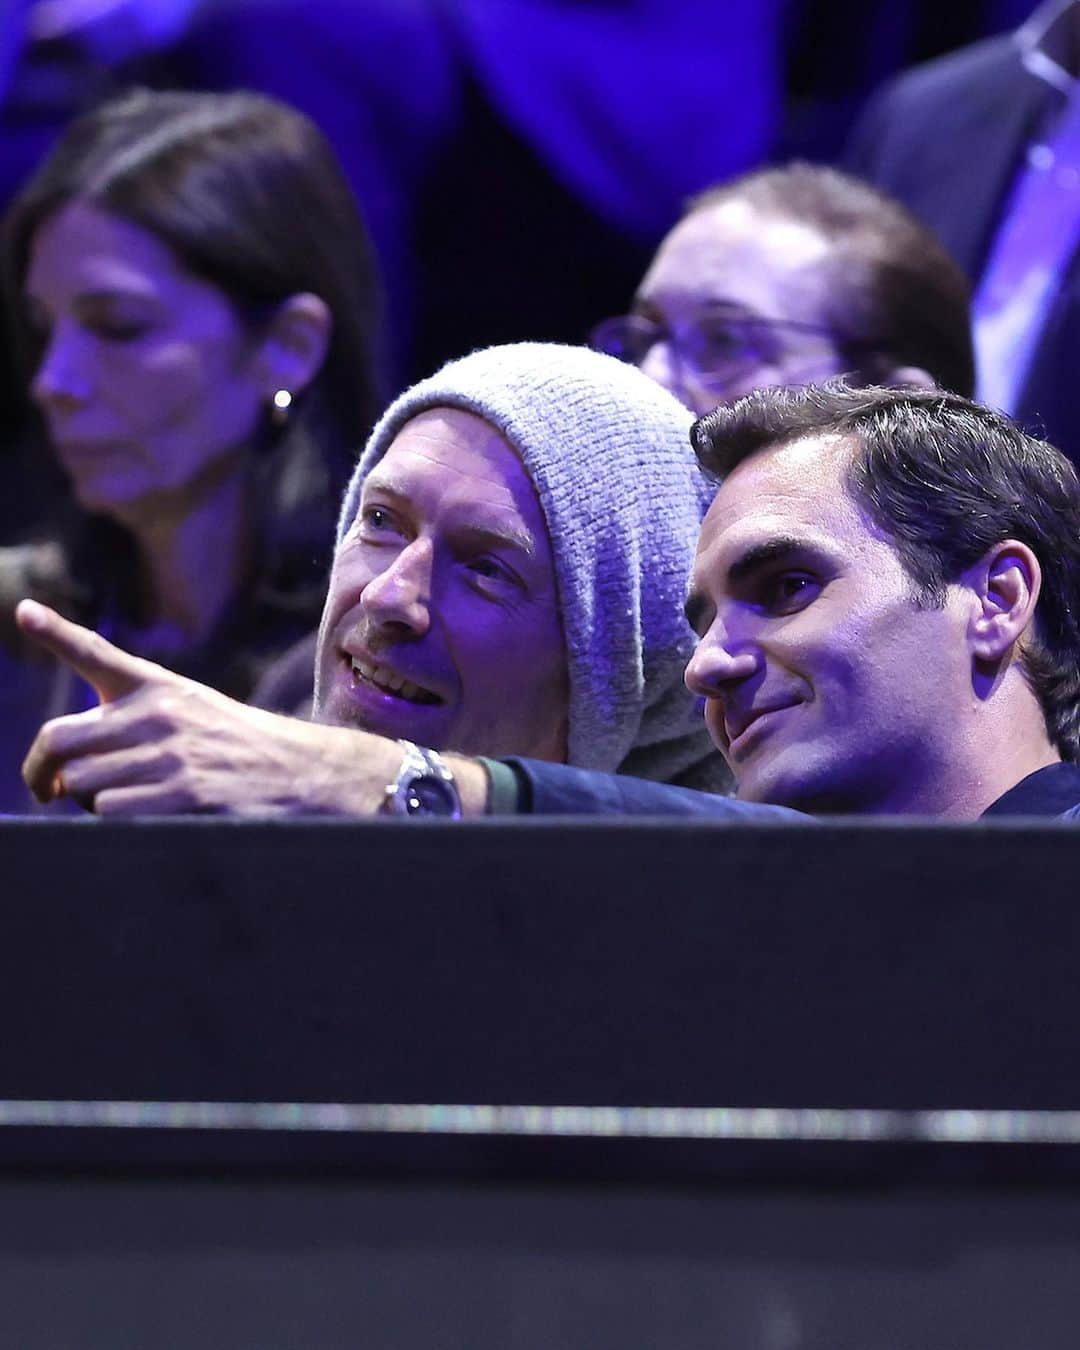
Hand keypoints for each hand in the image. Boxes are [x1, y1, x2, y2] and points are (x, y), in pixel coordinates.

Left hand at [16, 599, 412, 817]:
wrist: (306, 774)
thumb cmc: (243, 750)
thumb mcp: (193, 712)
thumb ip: (134, 722)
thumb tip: (65, 767)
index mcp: (158, 687)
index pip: (97, 654)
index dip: (56, 632)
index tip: (25, 612)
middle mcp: (157, 713)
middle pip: (60, 740)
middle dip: (40, 772)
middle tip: (45, 789)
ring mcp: (170, 753)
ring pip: (80, 784)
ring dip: (87, 804)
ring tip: (122, 804)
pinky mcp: (184, 793)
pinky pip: (111, 812)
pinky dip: (116, 823)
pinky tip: (147, 818)